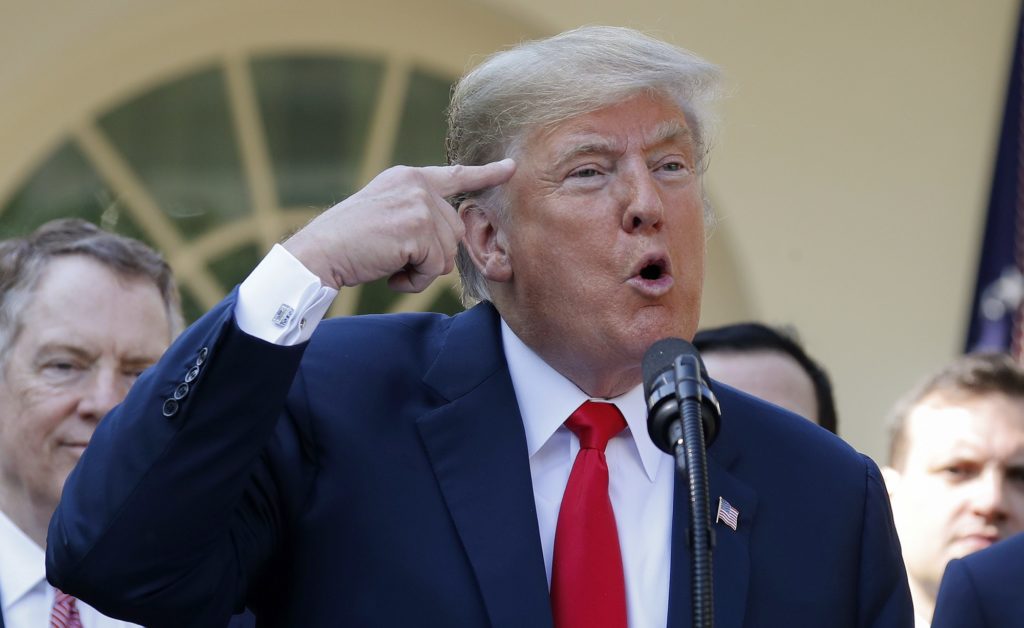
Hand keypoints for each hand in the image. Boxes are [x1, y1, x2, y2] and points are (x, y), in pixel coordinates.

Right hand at [284, 159, 515, 291]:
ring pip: (446, 253)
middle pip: (453, 232)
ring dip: (421, 270)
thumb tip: (448, 234)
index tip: (511, 168)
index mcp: (408, 177)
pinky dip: (415, 280)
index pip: (455, 175)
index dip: (486, 174)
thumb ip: (416, 212)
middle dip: (431, 256)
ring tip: (390, 265)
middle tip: (396, 260)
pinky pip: (434, 267)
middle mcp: (416, 185)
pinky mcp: (417, 228)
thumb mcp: (385, 213)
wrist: (318, 253)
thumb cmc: (347, 242)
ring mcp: (418, 204)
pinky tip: (390, 274)